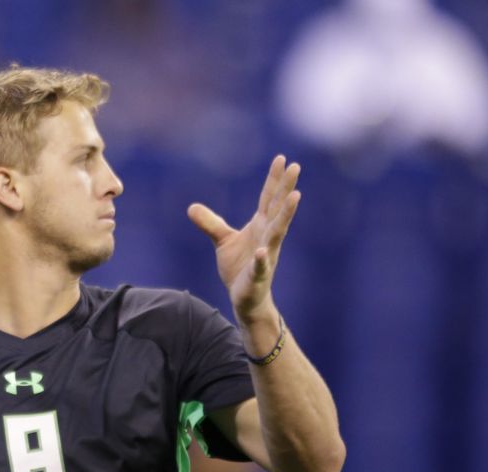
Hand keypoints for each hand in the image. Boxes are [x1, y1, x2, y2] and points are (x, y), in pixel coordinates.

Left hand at [188, 154, 301, 324]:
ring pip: (278, 232)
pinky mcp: (258, 275)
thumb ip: (210, 223)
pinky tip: (262, 251)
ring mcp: (266, 255)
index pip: (268, 198)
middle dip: (287, 188)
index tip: (282, 159)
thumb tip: (191, 207)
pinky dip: (262, 258)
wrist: (245, 297)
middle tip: (296, 167)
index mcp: (261, 226)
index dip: (274, 179)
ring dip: (286, 215)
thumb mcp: (222, 241)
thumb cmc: (239, 266)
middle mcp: (267, 236)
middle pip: (278, 209)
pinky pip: (261, 265)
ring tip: (295, 197)